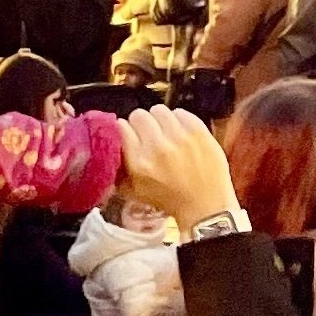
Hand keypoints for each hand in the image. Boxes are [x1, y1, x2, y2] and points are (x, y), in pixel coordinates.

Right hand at [117, 107, 239, 231]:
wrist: (205, 205)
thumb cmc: (169, 200)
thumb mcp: (134, 191)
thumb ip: (117, 169)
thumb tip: (110, 147)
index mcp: (139, 163)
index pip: (121, 127)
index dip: (124, 131)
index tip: (128, 135)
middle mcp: (158, 147)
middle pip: (139, 115)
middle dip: (141, 124)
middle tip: (148, 134)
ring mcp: (180, 137)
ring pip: (159, 110)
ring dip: (160, 120)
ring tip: (165, 132)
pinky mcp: (199, 132)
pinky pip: (181, 112)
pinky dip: (179, 120)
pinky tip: (180, 133)